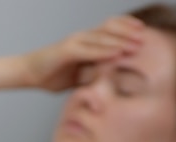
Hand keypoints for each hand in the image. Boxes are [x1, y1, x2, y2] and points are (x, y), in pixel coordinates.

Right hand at [24, 15, 144, 91]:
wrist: (29, 74)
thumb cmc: (53, 75)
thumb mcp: (81, 75)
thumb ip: (96, 73)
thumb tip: (113, 80)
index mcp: (86, 41)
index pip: (110, 28)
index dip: (127, 28)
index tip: (143, 33)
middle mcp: (82, 37)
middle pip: (109, 29)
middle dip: (129, 32)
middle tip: (146, 38)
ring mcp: (74, 42)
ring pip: (102, 37)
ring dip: (121, 40)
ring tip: (137, 44)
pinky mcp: (67, 50)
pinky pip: (90, 49)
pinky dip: (105, 51)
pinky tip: (118, 53)